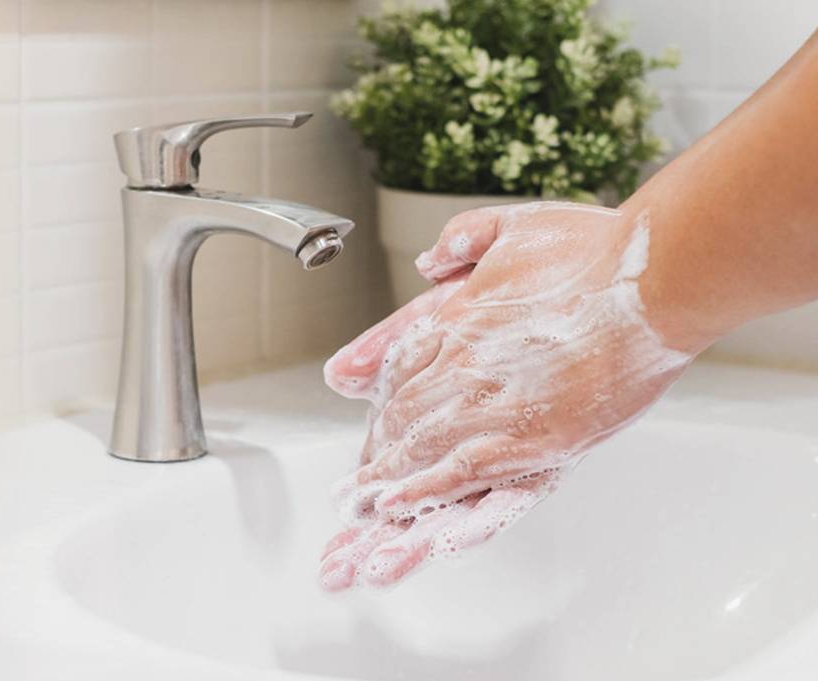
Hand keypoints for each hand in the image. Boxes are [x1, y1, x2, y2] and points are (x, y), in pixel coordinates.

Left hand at [320, 202, 692, 590]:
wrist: (651, 280)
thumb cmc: (595, 250)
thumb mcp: (514, 225)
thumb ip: (463, 241)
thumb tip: (428, 261)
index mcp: (457, 315)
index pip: (397, 365)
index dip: (377, 399)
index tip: (368, 421)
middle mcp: (463, 361)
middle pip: (401, 413)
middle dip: (377, 449)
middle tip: (358, 479)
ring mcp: (493, 402)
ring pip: (419, 447)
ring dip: (387, 477)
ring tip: (362, 505)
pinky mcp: (529, 438)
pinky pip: (459, 471)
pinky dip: (423, 490)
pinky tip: (398, 506)